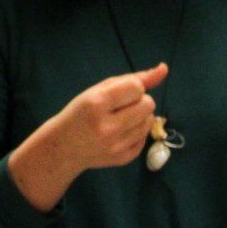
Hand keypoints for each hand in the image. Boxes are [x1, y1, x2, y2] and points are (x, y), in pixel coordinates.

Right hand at [46, 63, 169, 176]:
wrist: (62, 148)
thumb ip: (133, 78)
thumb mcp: (99, 90)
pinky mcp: (123, 159)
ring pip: (150, 121)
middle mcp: (107, 127)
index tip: (120, 93)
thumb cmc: (81, 112)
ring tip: (120, 120)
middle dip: (139, 101)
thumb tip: (164, 69)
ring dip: (140, 117)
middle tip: (121, 107)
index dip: (133, 87)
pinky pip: (145, 138)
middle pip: (148, 104)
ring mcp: (116, 146)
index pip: (136, 87)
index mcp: (97, 104)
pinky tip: (120, 133)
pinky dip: (137, 132)